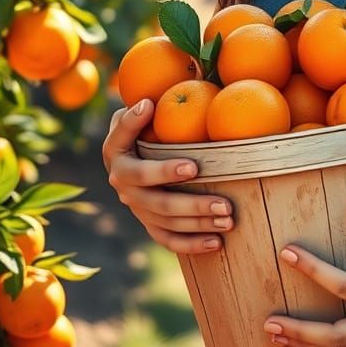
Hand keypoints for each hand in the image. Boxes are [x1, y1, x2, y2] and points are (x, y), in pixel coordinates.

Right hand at [102, 99, 234, 254]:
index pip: (140, 169)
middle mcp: (122, 185)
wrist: (127, 143)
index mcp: (117, 157)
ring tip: (228, 220)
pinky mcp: (146, 220)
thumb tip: (149, 103)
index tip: (195, 167)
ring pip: (166, 222)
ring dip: (198, 224)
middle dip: (193, 204)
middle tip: (224, 204)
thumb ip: (139, 108)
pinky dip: (190, 244)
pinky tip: (216, 243)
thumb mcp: (134, 106)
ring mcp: (135, 205)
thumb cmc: (140, 118)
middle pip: (158, 202)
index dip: (165, 171)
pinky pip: (166, 238)